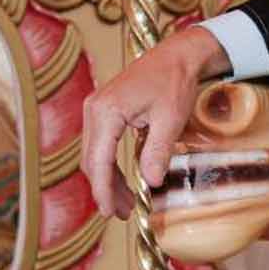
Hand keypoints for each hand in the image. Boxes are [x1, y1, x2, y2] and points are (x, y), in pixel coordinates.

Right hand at [80, 25, 228, 217]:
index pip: (98, 161)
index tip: (110, 212)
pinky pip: (102, 145)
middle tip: (123, 214)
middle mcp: (94, 110)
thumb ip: (157, 151)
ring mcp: (96, 110)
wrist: (176, 56)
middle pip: (92, 161)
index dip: (103, 190)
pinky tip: (125, 182)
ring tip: (126, 204)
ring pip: (95, 155)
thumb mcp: (170, 119)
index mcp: (106, 111)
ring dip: (109, 180)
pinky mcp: (104, 112)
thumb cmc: (174, 82)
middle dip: (106, 190)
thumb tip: (151, 182)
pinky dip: (111, 166)